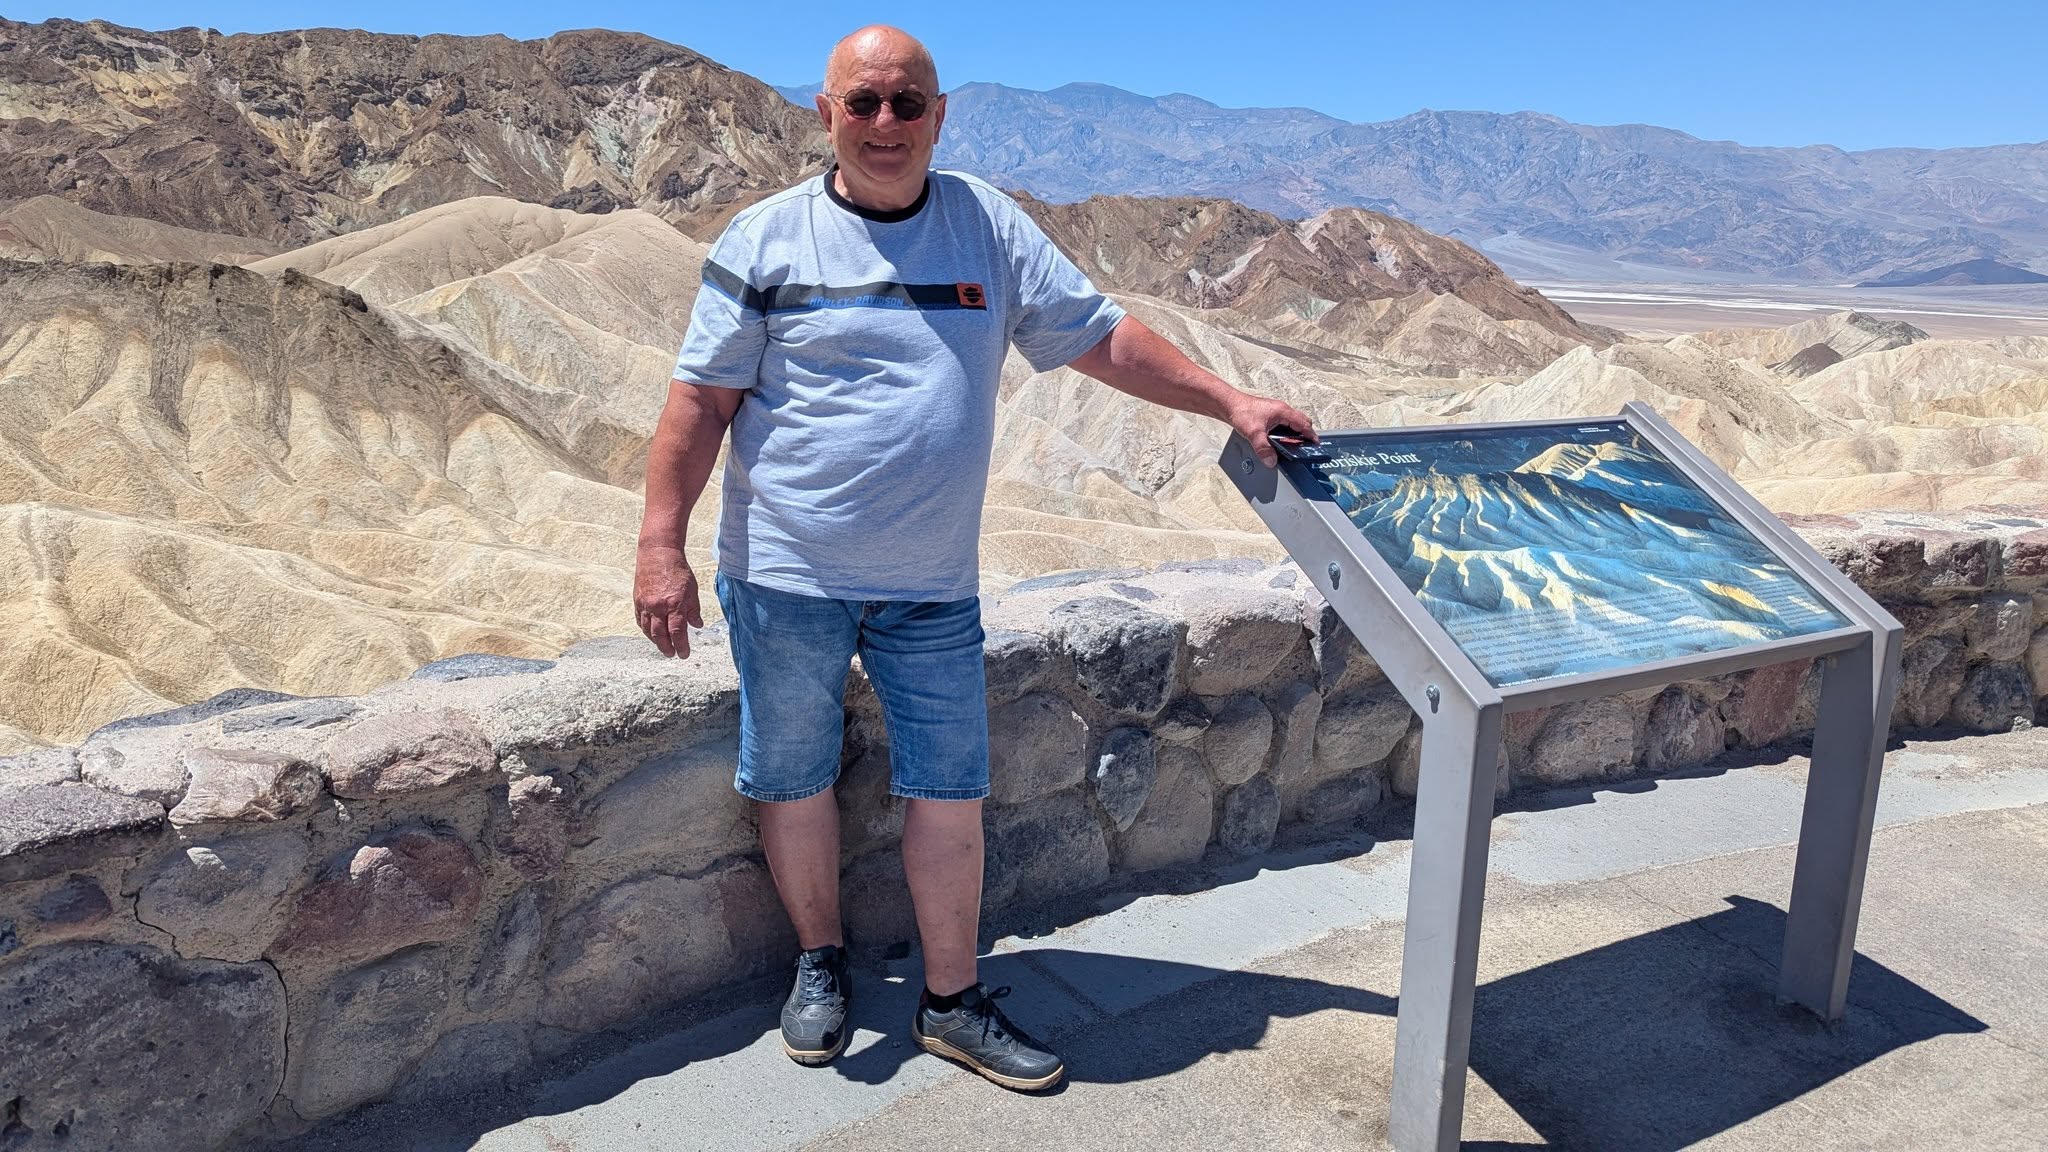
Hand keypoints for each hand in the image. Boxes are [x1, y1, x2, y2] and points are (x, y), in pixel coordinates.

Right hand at [634, 543, 703, 657]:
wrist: (658, 554)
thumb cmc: (677, 570)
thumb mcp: (692, 590)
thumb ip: (694, 610)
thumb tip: (697, 625)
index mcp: (674, 604)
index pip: (677, 632)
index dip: (681, 646)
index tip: (684, 654)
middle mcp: (658, 607)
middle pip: (660, 635)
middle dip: (666, 647)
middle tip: (672, 654)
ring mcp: (645, 604)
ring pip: (648, 630)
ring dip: (655, 641)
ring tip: (662, 645)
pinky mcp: (637, 600)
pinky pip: (640, 620)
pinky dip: (645, 629)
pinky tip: (650, 633)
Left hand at [1228, 393, 1318, 467]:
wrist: (1230, 404)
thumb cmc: (1242, 412)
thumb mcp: (1254, 433)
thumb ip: (1264, 449)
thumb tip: (1271, 461)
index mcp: (1283, 412)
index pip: (1304, 424)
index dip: (1311, 435)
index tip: (1316, 444)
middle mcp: (1282, 410)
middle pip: (1301, 421)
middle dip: (1305, 434)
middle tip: (1305, 446)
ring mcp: (1276, 412)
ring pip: (1292, 422)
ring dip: (1295, 432)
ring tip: (1293, 445)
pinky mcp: (1269, 415)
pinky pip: (1284, 423)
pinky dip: (1286, 431)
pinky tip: (1279, 440)